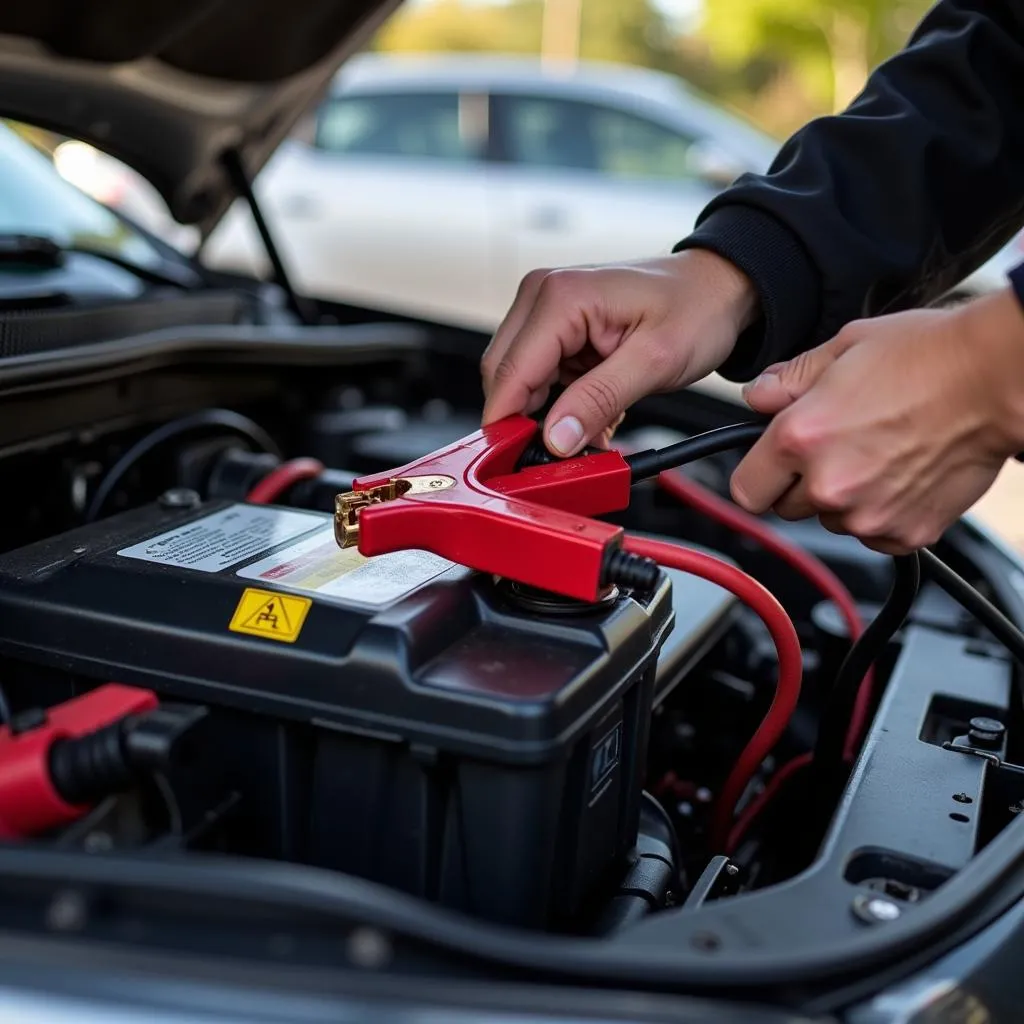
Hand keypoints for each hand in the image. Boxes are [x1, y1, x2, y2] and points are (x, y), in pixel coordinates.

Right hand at [480, 250, 758, 455]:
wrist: (719, 286)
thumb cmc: (697, 309)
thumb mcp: (654, 362)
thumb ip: (599, 400)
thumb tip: (556, 439)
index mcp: (560, 297)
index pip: (510, 373)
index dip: (508, 424)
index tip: (519, 463)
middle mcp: (543, 295)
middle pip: (504, 376)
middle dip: (526, 420)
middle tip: (561, 455)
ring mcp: (547, 309)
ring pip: (519, 380)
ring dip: (546, 413)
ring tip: (592, 427)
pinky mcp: (557, 326)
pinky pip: (539, 376)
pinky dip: (559, 402)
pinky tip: (592, 411)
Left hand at [731, 288, 1023, 553]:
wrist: (998, 380)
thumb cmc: (929, 357)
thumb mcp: (844, 346)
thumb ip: (790, 379)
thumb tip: (759, 396)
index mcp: (799, 438)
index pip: (745, 490)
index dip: (757, 475)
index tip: (770, 467)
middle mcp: (828, 484)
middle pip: (786, 508)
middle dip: (801, 483)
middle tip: (838, 447)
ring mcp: (867, 515)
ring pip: (831, 520)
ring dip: (843, 498)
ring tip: (878, 453)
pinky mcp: (904, 533)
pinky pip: (873, 534)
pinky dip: (881, 512)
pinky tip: (901, 474)